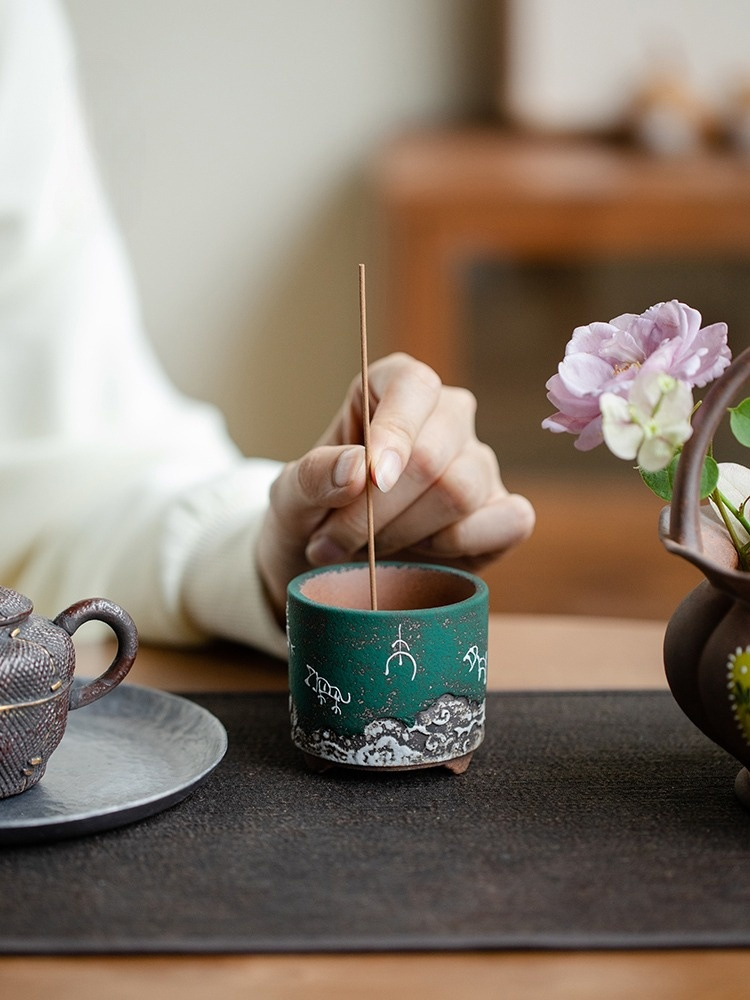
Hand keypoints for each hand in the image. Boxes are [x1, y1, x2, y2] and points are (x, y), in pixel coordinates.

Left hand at [257, 353, 534, 619]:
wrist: (326, 570)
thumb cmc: (312, 517)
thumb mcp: (288, 498)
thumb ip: (313, 477)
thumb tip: (358, 468)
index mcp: (394, 389)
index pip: (412, 387)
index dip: (394, 432)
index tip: (369, 481)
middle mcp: (445, 418)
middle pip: (433, 454)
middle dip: (379, 510)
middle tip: (336, 540)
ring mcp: (478, 465)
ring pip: (462, 490)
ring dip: (406, 532)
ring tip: (366, 552)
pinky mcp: (502, 513)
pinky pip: (511, 520)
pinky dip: (462, 546)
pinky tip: (422, 555)